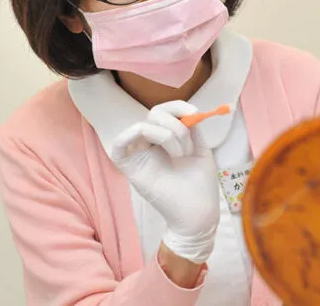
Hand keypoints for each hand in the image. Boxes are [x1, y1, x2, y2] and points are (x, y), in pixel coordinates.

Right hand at [109, 101, 219, 263]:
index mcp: (167, 138)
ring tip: (181, 155)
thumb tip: (187, 111)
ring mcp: (138, 154)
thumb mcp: (200, 149)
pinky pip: (119, 143)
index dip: (177, 106)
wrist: (198, 213)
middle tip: (188, 148)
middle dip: (176, 126)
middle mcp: (151, 144)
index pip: (164, 111)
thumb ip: (191, 128)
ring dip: (167, 134)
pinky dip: (132, 134)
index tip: (195, 112)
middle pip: (154, 114)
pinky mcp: (128, 167)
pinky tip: (154, 144)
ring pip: (143, 126)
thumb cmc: (200, 184)